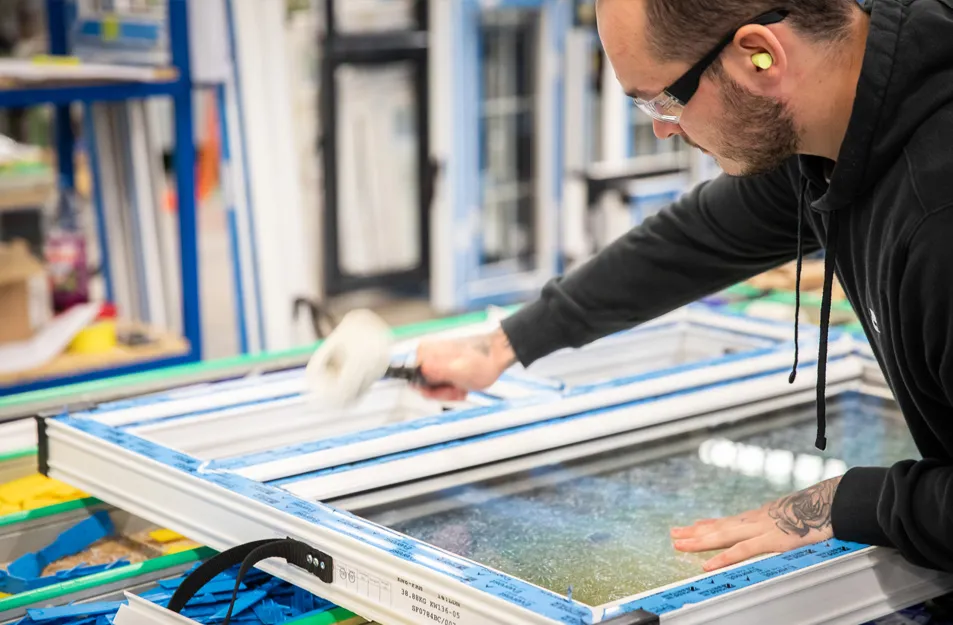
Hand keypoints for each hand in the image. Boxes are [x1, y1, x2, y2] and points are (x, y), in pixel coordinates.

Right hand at [414, 328, 517, 400]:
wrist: (496, 354)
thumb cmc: (482, 362)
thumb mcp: (459, 372)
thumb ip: (438, 373)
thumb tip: (420, 372)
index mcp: (424, 352)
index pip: (414, 382)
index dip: (432, 392)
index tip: (448, 391)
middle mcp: (426, 353)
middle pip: (424, 385)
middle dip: (442, 392)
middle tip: (457, 390)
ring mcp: (434, 358)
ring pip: (433, 386)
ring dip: (448, 391)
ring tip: (462, 386)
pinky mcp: (442, 363)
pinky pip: (440, 382)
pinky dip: (452, 386)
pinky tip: (463, 385)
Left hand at [671, 476, 841, 571]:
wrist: (832, 501)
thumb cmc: (817, 509)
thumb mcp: (793, 514)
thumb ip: (780, 522)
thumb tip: (777, 528)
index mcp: (760, 516)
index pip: (728, 520)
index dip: (708, 524)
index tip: (691, 526)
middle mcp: (755, 521)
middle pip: (719, 527)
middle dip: (695, 531)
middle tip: (674, 535)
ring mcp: (761, 529)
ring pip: (723, 537)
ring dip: (699, 541)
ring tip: (678, 544)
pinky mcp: (771, 540)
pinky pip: (742, 551)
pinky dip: (723, 558)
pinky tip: (708, 564)